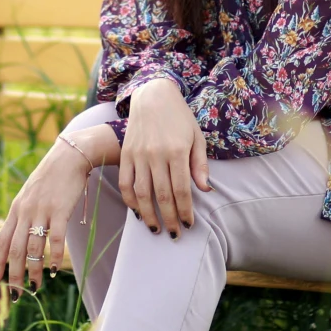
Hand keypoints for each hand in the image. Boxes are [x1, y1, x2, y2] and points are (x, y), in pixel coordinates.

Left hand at [0, 124, 115, 291]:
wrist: (69, 157)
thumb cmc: (50, 179)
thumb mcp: (29, 196)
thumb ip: (23, 216)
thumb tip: (19, 239)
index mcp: (15, 210)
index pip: (1, 242)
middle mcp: (25, 212)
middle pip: (15, 250)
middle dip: (14, 274)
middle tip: (15, 294)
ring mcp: (42, 211)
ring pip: (33, 248)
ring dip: (34, 271)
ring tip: (35, 288)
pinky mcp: (60, 210)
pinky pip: (56, 239)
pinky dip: (54, 257)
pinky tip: (55, 270)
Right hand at [118, 77, 210, 234]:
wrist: (153, 95)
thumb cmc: (180, 117)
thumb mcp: (196, 137)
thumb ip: (199, 164)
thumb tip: (205, 190)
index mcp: (176, 151)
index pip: (182, 189)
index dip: (185, 210)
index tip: (189, 225)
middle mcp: (156, 154)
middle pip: (162, 196)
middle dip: (169, 219)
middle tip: (174, 235)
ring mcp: (138, 155)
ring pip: (142, 193)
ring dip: (149, 215)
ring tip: (156, 229)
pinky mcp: (126, 154)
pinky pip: (125, 183)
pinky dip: (130, 201)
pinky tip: (138, 212)